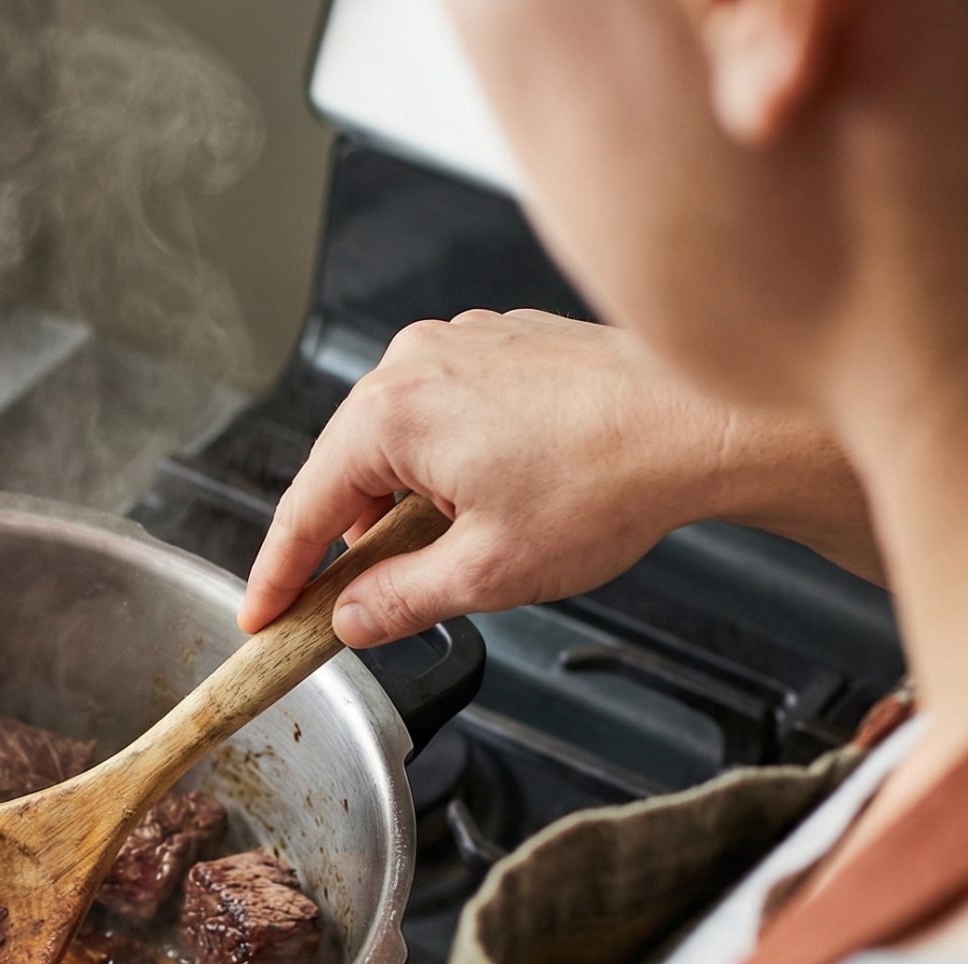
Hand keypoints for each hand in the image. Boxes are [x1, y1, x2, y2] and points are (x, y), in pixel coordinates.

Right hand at [239, 310, 872, 646]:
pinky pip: (448, 410)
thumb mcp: (486, 573)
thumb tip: (352, 618)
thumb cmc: (610, 480)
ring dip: (408, 499)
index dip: (278, 576)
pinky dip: (449, 461)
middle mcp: (415, 361)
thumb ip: (399, 601)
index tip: (262, 617)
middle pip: (348, 468)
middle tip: (357, 605)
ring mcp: (462, 341)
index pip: (305, 509)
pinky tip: (497, 501)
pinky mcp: (504, 340)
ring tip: (459, 553)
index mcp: (392, 413)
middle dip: (352, 539)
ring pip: (400, 438)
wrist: (705, 422)